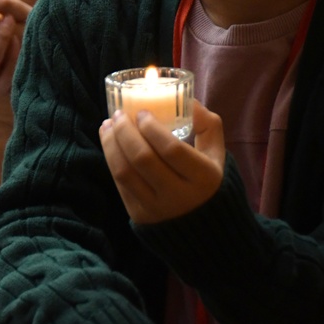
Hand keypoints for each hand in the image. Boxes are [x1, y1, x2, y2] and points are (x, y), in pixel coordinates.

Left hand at [100, 101, 225, 224]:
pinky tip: (110, 143)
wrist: (200, 223)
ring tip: (107, 125)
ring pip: (125, 172)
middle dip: (125, 132)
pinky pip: (120, 184)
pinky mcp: (140, 215)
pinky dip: (112, 160)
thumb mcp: (216, 151)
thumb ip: (207, 123)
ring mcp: (157, 208)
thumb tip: (188, 99)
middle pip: (143, 159)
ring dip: (111, 145)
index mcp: (203, 178)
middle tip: (119, 114)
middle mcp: (179, 196)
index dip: (152, 128)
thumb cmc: (206, 178)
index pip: (171, 149)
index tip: (142, 112)